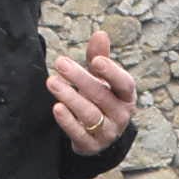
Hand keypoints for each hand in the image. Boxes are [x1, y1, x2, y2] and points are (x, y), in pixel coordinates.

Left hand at [49, 29, 138, 155]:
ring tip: (52, 82)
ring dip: (70, 97)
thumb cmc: (100, 99)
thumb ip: (100, 57)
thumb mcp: (102, 79)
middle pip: (102, 96)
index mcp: (126, 96)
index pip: (124, 84)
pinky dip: (68, 121)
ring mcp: (107, 132)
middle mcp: (121, 115)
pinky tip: (57, 107)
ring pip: (90, 114)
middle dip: (80, 78)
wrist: (99, 136)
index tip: (95, 60)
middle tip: (60, 63)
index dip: (111, 72)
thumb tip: (100, 33)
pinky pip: (79, 133)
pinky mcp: (91, 145)